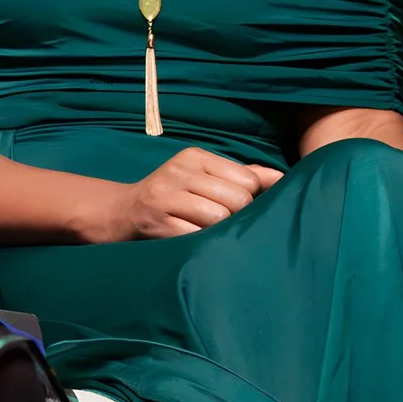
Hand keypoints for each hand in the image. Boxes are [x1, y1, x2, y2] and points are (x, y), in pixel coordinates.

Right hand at [83, 148, 283, 242]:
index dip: (249, 199)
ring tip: (207, 234)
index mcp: (195, 157)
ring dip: (219, 233)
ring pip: (220, 218)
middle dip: (237, 218)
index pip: (247, 179)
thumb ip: (243, 176)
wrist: (119, 214)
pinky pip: (196, 237)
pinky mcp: (156, 222)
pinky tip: (194, 244)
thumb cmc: (171, 198)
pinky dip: (201, 244)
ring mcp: (165, 196)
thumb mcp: (203, 178)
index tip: (235, 209)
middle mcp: (179, 171)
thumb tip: (283, 179)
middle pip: (238, 200)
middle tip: (221, 225)